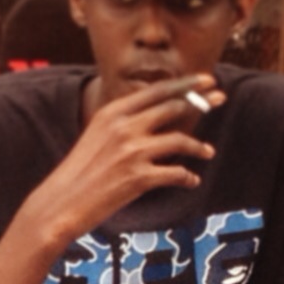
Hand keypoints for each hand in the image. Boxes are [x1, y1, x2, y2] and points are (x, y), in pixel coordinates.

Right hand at [23, 75, 223, 250]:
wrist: (61, 202)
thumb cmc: (80, 173)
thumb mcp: (97, 136)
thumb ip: (124, 124)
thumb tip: (155, 120)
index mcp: (113, 112)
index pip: (157, 91)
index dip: (186, 84)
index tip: (207, 81)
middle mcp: (124, 127)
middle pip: (173, 108)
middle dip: (203, 102)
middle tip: (221, 101)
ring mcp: (132, 152)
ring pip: (180, 140)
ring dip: (199, 146)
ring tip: (207, 152)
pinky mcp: (139, 178)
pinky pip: (176, 173)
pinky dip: (187, 177)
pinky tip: (191, 180)